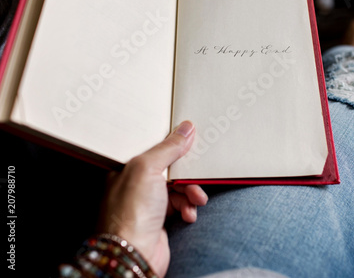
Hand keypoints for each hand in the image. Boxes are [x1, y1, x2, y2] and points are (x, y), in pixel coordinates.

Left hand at [98, 121, 207, 276]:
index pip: (153, 151)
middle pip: (169, 170)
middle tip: (197, 175)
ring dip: (191, 193)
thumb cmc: (131, 212)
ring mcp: (148, 205)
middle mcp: (136, 186)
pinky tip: (189, 214)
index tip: (190, 143)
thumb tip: (185, 129)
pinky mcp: (160, 221)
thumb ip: (168, 147)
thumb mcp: (148, 168)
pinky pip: (181, 207)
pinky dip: (188, 209)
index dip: (173, 147)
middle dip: (186, 174)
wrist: (135, 254)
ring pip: (178, 189)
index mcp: (127, 170)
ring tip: (196, 200)